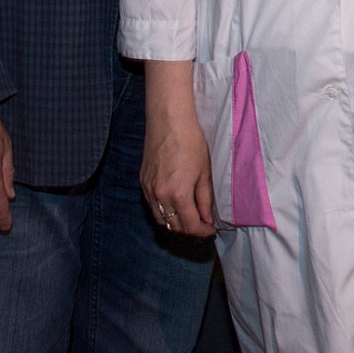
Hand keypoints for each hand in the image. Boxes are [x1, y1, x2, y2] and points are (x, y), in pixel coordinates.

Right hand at [141, 60, 214, 236]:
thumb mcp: (204, 172)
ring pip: (161, 219)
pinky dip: (164, 211)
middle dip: (190, 229)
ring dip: (175, 223)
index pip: (190, 226)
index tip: (211, 229)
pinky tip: (175, 204)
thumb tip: (207, 218)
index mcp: (179, 194)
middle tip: (203, 224)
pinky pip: (152, 206)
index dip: (203, 232)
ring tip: (189, 216)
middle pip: (174, 227)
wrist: (168, 121)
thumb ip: (205, 199)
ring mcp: (148, 189)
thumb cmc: (191, 142)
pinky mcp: (142, 182)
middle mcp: (160, 196)